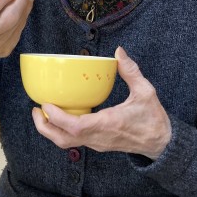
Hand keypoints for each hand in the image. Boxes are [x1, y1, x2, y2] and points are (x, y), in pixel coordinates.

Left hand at [32, 46, 171, 159]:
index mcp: (108, 125)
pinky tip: (60, 116)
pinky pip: (74, 141)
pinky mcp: (97, 144)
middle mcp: (98, 138)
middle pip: (63, 139)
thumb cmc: (153, 118)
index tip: (45, 104)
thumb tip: (119, 52)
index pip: (75, 127)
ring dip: (51, 130)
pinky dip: (61, 130)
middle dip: (44, 127)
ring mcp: (97, 144)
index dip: (56, 117)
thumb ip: (131, 71)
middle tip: (35, 109)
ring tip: (42, 112)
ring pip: (66, 143)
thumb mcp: (145, 91)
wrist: (161, 143)